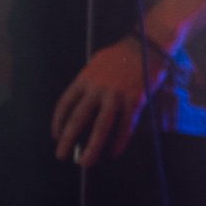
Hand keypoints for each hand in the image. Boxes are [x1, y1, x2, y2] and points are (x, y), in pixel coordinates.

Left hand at [51, 36, 167, 165]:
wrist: (149, 44)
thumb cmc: (122, 53)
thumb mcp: (97, 62)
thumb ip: (88, 80)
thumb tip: (81, 98)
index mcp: (85, 78)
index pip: (65, 104)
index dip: (58, 123)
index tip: (56, 136)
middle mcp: (97, 88)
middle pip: (78, 119)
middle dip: (68, 140)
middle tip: (61, 155)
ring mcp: (116, 95)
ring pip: (100, 126)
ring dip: (92, 147)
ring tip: (86, 162)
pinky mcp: (135, 100)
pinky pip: (125, 125)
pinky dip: (120, 141)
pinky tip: (115, 152)